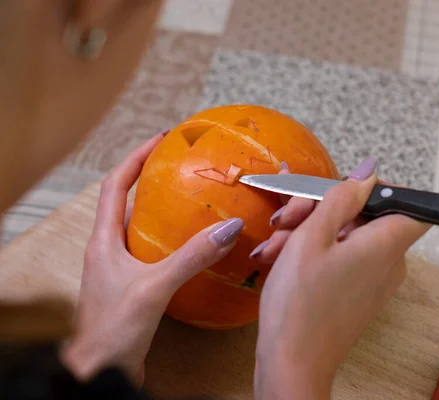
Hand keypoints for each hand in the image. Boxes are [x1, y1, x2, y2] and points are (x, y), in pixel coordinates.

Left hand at [60, 132, 243, 385]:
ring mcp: (119, 268)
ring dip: (160, 210)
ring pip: (139, 228)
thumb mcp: (155, 286)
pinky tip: (192, 247)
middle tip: (178, 165)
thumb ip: (192, 256)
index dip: (134, 159)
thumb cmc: (113, 329)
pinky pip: (152, 252)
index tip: (158, 141)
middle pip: (124, 201)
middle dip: (148, 178)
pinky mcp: (133, 286)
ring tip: (189, 198)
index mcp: (103, 240)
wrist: (100, 370)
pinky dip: (170, 242)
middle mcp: (108, 249)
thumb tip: (228, 227)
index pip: (113, 185)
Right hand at [252, 158, 429, 398]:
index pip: (409, 202)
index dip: (379, 189)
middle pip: (365, 216)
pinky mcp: (356, 293)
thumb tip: (368, 172)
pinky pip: (340, 258)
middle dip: (321, 209)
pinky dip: (312, 252)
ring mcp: (373, 279)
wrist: (291, 364)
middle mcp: (388, 261)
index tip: (340, 190)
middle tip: (285, 219)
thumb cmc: (300, 302)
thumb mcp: (312, 237)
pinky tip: (277, 256)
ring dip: (308, 232)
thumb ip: (342, 198)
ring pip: (345, 236)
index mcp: (386, 243)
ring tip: (273, 246)